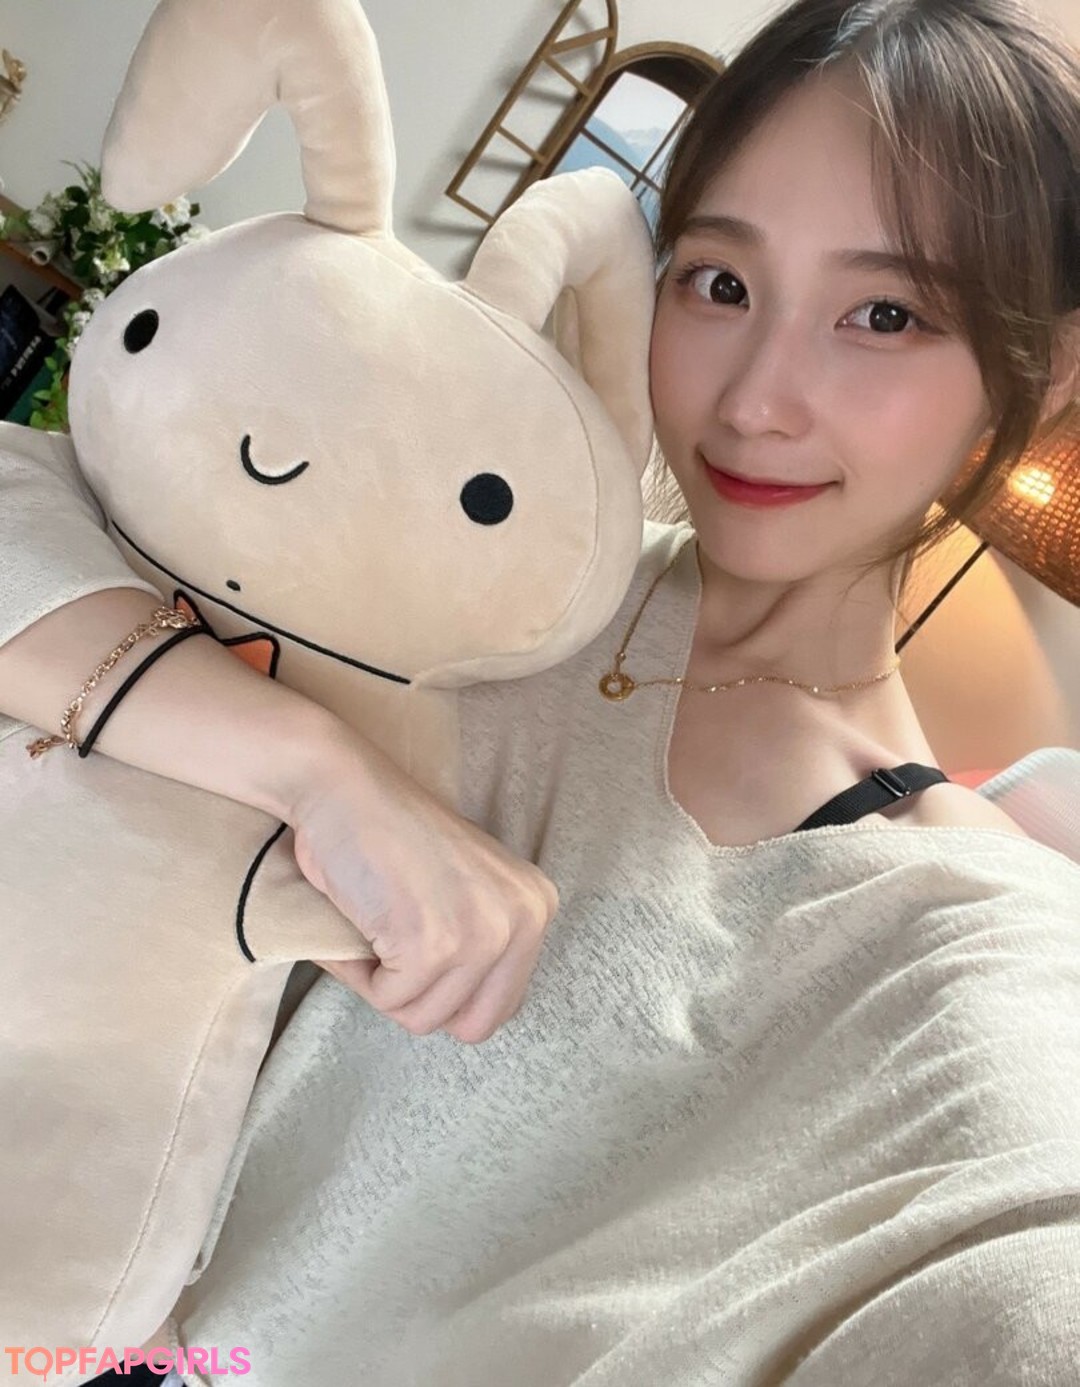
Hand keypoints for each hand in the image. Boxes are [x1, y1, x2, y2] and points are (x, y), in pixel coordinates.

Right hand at [285, 722, 558, 1044]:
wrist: (343, 788)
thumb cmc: (389, 836)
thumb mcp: (467, 890)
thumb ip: (482, 942)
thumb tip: (464, 1016)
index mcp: (536, 908)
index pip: (502, 1004)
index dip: (449, 991)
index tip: (418, 944)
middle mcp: (525, 920)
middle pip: (474, 1025)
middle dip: (423, 1000)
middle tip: (395, 948)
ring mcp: (482, 934)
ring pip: (424, 1018)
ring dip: (384, 983)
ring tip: (375, 923)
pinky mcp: (434, 945)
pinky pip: (388, 1000)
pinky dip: (358, 971)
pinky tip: (359, 920)